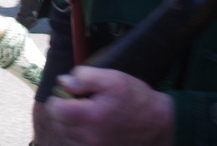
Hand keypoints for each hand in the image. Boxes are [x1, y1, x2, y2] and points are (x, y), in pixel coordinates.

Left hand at [45, 66, 173, 145]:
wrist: (160, 126)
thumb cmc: (137, 101)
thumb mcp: (113, 79)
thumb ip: (84, 77)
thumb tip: (63, 82)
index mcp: (91, 117)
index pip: (56, 110)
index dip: (59, 99)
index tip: (68, 94)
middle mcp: (90, 138)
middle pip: (59, 125)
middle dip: (63, 112)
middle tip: (78, 104)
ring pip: (67, 137)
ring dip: (70, 126)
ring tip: (86, 116)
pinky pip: (78, 145)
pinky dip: (79, 137)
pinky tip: (90, 128)